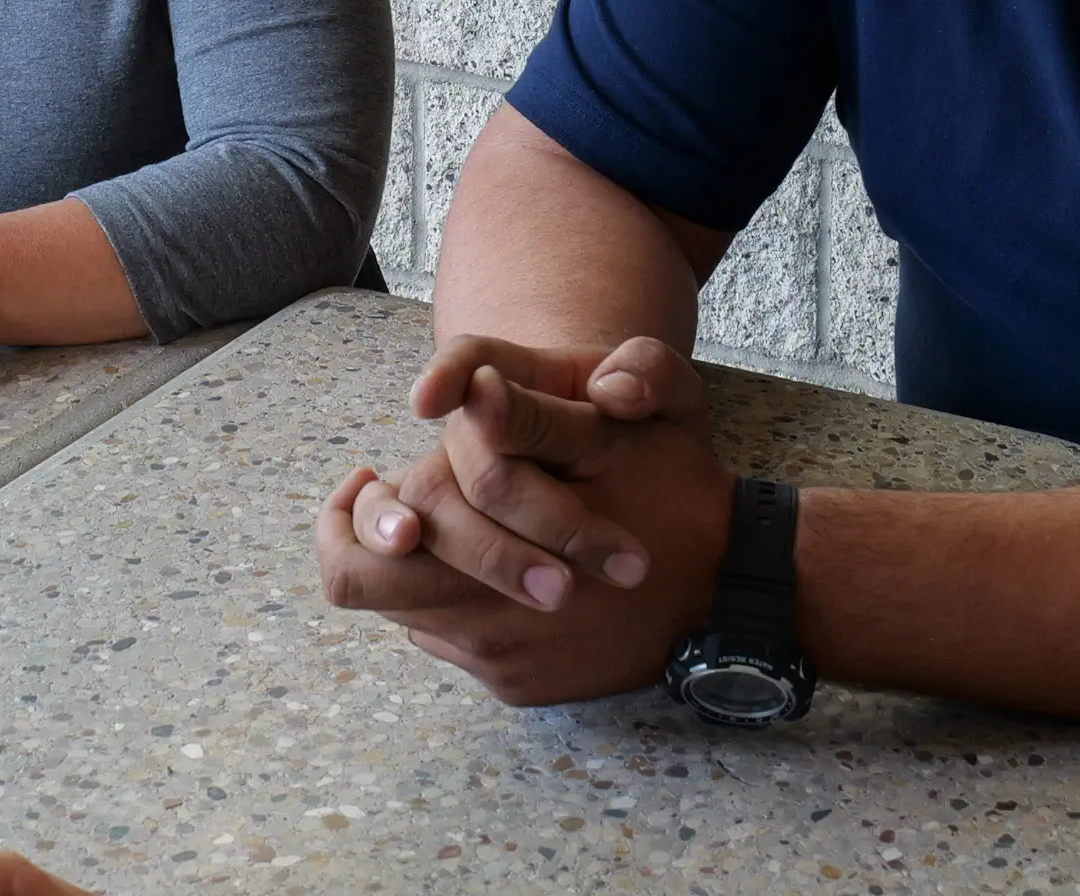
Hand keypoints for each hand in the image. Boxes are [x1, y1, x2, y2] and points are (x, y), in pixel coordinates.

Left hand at [314, 334, 732, 705]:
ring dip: (426, 569)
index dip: (347, 515)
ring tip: (465, 524)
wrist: (731, 589)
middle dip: (365, 542)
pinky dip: (466, 603)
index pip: (360, 557)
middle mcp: (478, 621)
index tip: (365, 474)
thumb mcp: (618, 430)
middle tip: (387, 503)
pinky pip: (460, 643)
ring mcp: (499, 662)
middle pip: (365, 593)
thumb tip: (470, 392)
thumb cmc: (673, 491)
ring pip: (414, 615)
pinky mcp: (520, 687)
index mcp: (485, 551)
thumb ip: (535, 410)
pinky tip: (509, 563)